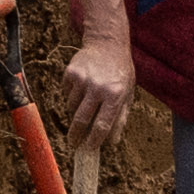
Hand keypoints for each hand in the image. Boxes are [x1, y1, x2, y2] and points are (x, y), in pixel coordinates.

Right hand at [55, 28, 137, 143]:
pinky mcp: (71, 73)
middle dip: (76, 135)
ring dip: (75, 112)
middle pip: (81, 120)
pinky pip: (66, 93)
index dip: (94, 140)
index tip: (88, 149)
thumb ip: (120, 118)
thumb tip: (112, 142)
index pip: (102, 125)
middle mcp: (98, 88)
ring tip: (85, 104)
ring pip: (71, 107)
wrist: (107, 43)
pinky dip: (71, 96)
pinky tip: (81, 88)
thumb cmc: (120, 72)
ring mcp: (82, 79)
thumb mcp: (128, 94)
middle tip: (73, 143)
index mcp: (115, 95)